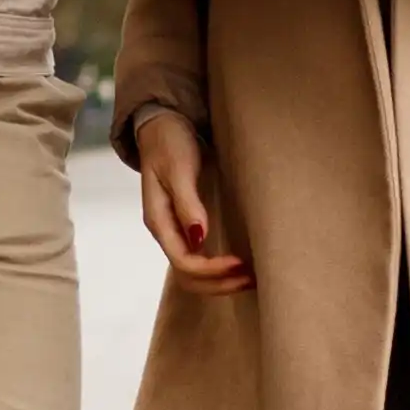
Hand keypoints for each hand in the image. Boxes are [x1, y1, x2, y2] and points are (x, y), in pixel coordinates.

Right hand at [130, 108, 248, 294]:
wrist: (162, 125)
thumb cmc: (169, 143)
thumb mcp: (178, 169)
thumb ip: (187, 203)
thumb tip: (199, 238)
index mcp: (158, 221)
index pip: (184, 262)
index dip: (211, 270)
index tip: (240, 263)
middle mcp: (165, 232)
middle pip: (187, 277)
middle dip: (218, 283)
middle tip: (251, 278)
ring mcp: (174, 230)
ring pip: (192, 272)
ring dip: (219, 281)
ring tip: (249, 277)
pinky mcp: (185, 225)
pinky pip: (199, 258)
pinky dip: (218, 268)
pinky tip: (239, 264)